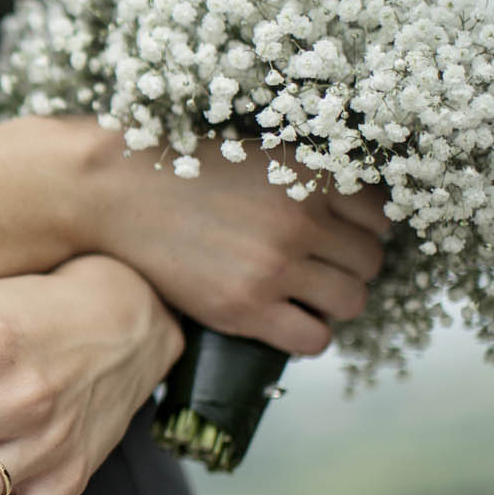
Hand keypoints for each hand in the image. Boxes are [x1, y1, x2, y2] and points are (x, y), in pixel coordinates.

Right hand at [84, 135, 389, 354]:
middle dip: (347, 268)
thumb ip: (303, 180)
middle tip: (315, 269)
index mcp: (308, 174)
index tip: (336, 236)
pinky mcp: (245, 307)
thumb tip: (350, 218)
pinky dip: (307, 334)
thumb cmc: (178, 172)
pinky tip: (283, 319)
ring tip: (301, 296)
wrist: (112, 193)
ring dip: (332, 302)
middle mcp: (300, 219)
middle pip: (370, 262)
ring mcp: (274, 266)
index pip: (381, 215)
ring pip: (351, 302)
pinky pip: (314, 338)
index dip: (359, 229)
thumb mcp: (254, 156)